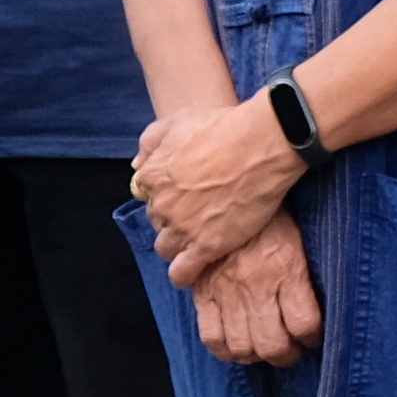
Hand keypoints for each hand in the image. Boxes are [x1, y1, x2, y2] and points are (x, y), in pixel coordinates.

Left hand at [138, 91, 305, 275]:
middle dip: (173, 218)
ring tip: (196, 241)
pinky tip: (192, 272)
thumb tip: (137, 164)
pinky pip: (183, 272)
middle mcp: (161, 205)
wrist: (259, 145)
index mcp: (152, 176)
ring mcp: (183, 228)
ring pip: (166, 248)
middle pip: (158, 221)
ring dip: (177, 246)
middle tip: (197, 212)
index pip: (146, 194)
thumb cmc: (223, 127)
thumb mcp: (178, 121)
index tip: (182, 192)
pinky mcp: (206, 247)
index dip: (165, 193)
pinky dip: (184, 275)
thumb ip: (151, 141)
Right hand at [190, 209, 322, 365]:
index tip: (313, 337)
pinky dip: (226, 351)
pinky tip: (237, 346)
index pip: (305, 324)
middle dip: (287, 356)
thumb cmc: (271, 213)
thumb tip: (315, 304)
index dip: (312, 338)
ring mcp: (227, 291)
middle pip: (273, 345)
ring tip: (264, 348)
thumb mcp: (298, 236)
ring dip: (257, 356)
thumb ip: (303, 272)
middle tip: (291, 350)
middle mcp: (257, 285)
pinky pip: (212, 337)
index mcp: (287, 269)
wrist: (228, 187)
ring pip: (242, 348)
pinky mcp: (204, 292)